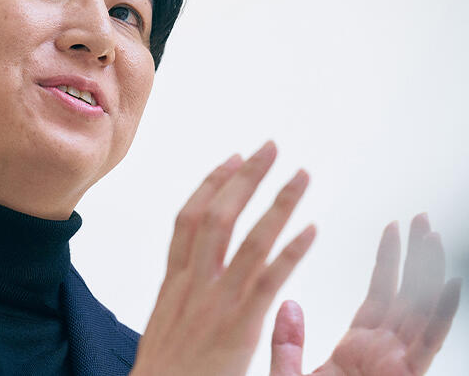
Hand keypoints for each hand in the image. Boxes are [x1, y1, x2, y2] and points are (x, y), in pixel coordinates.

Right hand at [131, 141, 315, 375]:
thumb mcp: (164, 329)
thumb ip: (180, 301)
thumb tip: (191, 281)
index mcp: (174, 284)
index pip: (189, 220)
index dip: (211, 184)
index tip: (231, 159)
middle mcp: (192, 284)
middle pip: (217, 215)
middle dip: (245, 177)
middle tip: (269, 148)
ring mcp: (215, 303)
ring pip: (247, 239)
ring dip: (277, 202)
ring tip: (301, 175)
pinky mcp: (238, 328)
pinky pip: (268, 280)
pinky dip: (291, 252)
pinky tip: (312, 229)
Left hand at [270, 215, 461, 375]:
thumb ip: (287, 344)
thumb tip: (288, 304)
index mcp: (357, 350)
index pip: (379, 295)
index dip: (388, 262)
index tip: (393, 229)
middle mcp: (383, 354)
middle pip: (405, 297)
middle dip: (416, 258)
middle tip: (423, 220)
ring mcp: (396, 366)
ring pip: (418, 312)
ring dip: (428, 275)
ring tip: (434, 236)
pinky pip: (425, 343)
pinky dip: (439, 313)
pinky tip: (450, 283)